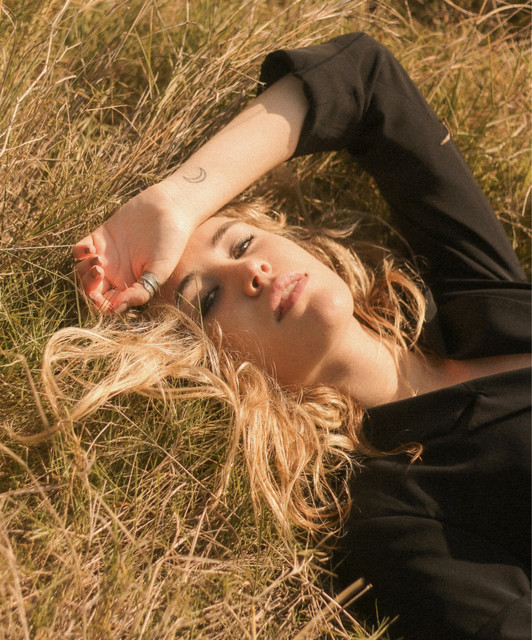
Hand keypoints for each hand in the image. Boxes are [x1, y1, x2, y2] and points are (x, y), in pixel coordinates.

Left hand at [73, 181, 192, 312]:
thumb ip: (139, 291)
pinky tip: (90, 250)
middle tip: (99, 275)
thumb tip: (116, 309)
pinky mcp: (99, 238)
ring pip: (82, 272)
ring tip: (98, 261)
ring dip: (84, 272)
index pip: (108, 304)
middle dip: (88, 289)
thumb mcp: (159, 271)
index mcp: (130, 285)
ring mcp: (106, 256)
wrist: (169, 209)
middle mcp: (116, 274)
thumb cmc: (170, 242)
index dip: (100, 306)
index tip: (101, 299)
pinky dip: (79, 253)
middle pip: (91, 290)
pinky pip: (79, 251)